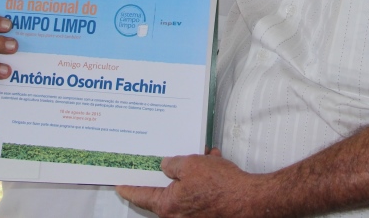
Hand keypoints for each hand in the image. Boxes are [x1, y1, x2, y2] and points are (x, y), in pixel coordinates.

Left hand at [118, 151, 268, 217]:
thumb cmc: (221, 185)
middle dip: (168, 173)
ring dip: (191, 172)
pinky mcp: (208, 212)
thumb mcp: (191, 164)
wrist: (249, 199)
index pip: (141, 197)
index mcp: (168, 205)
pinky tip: (213, 162)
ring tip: (200, 156)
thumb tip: (167, 165)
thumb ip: (174, 164)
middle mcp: (178, 214)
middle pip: (164, 192)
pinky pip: (200, 191)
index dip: (129, 189)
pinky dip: (204, 177)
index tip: (119, 186)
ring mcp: (193, 215)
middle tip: (162, 162)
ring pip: (185, 189)